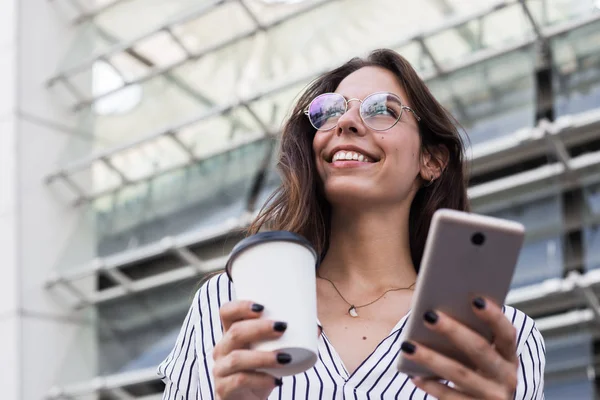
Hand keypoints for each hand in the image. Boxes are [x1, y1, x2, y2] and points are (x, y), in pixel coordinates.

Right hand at [213, 301, 289, 399]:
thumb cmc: (260, 373)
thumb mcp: (271, 354)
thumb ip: (292, 340)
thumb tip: (316, 327)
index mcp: (230, 335)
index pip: (226, 312)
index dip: (240, 306)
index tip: (262, 306)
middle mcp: (221, 350)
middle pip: (235, 332)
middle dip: (259, 328)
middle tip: (282, 327)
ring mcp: (220, 370)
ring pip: (237, 358)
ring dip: (263, 356)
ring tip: (285, 357)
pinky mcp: (224, 390)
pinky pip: (240, 381)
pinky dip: (260, 380)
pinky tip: (275, 380)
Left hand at [400, 297, 517, 399]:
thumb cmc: (477, 372)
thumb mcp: (483, 357)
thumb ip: (470, 334)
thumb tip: (436, 312)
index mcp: (509, 356)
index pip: (506, 333)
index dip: (494, 316)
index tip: (475, 299)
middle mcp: (506, 377)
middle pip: (480, 350)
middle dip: (454, 331)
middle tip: (429, 315)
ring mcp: (492, 396)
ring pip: (460, 374)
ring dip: (432, 358)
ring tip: (407, 346)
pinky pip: (451, 398)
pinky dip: (432, 386)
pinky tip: (414, 376)